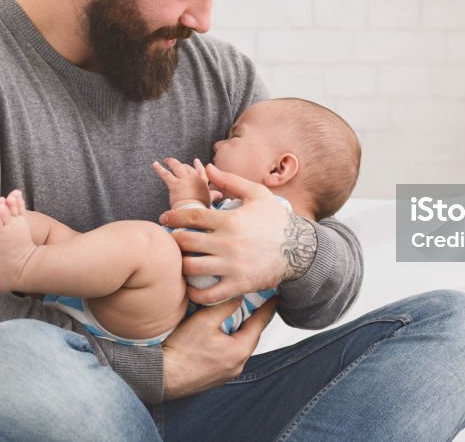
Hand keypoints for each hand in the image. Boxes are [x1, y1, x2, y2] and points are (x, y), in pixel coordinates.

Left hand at [153, 157, 212, 207]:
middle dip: (182, 165)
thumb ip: (213, 196)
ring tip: (166, 160)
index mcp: (203, 183)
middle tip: (177, 163)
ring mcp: (184, 180)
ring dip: (171, 162)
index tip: (196, 161)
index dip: (198, 165)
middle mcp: (194, 178)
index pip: (201, 171)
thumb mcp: (210, 200)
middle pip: (188, 168)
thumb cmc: (202, 208)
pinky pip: (165, 174)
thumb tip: (220, 195)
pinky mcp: (175, 184)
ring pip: (177, 167)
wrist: (193, 212)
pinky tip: (155, 164)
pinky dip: (159, 168)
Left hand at [160, 164, 316, 304]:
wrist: (299, 249)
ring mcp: (232, 266)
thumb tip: (208, 168)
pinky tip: (192, 286)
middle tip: (171, 241)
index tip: (164, 219)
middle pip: (186, 242)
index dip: (173, 217)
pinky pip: (208, 295)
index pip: (191, 217)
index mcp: (230, 220)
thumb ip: (231, 181)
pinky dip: (194, 293)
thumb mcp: (257, 194)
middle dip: (173, 240)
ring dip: (181, 264)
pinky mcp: (238, 285)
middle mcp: (228, 243)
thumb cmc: (277, 220)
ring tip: (180, 260)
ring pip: (192, 268)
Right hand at [162, 296, 276, 399]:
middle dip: (252, 319)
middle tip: (255, 303)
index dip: (267, 308)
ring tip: (235, 316)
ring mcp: (227, 373)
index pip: (260, 323)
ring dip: (238, 331)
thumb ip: (225, 305)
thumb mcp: (205, 320)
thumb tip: (238, 296)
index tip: (275, 298)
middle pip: (250, 335)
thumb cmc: (181, 351)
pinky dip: (228, 342)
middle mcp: (237, 365)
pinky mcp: (216, 377)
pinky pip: (228, 355)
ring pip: (239, 346)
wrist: (161, 376)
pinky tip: (219, 335)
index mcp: (239, 350)